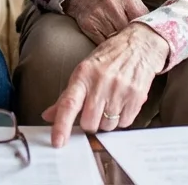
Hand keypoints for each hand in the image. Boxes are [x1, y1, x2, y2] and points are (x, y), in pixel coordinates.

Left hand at [42, 23, 168, 146]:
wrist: (139, 44)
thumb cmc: (108, 57)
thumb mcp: (84, 70)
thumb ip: (67, 95)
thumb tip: (48, 115)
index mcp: (83, 74)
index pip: (69, 104)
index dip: (61, 125)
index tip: (57, 141)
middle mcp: (101, 82)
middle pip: (89, 122)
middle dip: (89, 123)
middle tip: (93, 111)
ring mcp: (120, 90)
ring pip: (107, 126)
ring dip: (106, 122)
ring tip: (109, 104)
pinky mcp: (137, 96)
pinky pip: (124, 123)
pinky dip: (120, 120)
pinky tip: (121, 104)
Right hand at [61, 0, 148, 44]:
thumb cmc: (111, 0)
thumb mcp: (127, 0)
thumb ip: (140, 14)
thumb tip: (156, 34)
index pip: (142, 20)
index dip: (146, 33)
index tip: (151, 43)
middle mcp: (112, 3)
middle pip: (129, 31)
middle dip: (134, 41)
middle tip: (139, 51)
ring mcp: (99, 13)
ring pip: (116, 39)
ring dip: (122, 46)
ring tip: (126, 50)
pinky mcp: (88, 24)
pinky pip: (103, 42)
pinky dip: (110, 47)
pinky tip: (113, 48)